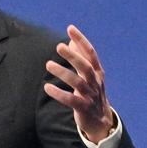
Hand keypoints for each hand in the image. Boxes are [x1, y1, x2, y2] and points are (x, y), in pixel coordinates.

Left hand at [44, 25, 114, 143]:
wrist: (100, 119)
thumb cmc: (91, 92)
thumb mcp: (89, 75)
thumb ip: (80, 58)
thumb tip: (69, 41)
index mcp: (97, 72)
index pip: (91, 53)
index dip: (81, 40)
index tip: (70, 28)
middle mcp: (95, 82)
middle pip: (85, 66)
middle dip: (73, 56)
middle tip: (59, 46)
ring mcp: (90, 95)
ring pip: (77, 82)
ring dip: (63, 72)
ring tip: (48, 64)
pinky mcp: (83, 107)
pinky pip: (70, 100)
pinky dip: (59, 94)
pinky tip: (47, 87)